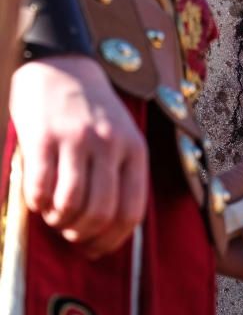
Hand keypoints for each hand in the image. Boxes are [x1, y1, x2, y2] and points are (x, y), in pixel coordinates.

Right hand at [10, 57, 147, 257]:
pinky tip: (36, 202)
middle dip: (82, 234)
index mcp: (135, 151)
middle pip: (101, 213)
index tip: (96, 249)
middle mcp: (110, 146)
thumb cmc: (92, 112)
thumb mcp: (121, 138)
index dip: (112, 240)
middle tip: (70, 234)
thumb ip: (119, 175)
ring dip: (59, 221)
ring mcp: (76, 140)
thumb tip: (107, 228)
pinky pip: (41, 186)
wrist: (63, 65)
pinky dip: (37, 204)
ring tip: (53, 217)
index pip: (131, 211)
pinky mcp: (44, 137)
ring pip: (71, 204)